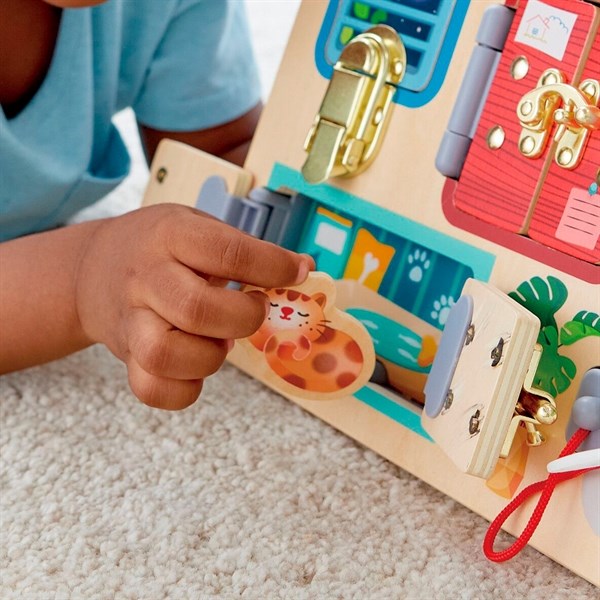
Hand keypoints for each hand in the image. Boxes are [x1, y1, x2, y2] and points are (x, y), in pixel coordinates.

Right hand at [75, 203, 313, 409]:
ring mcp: (131, 321)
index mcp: (170, 236)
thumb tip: (304, 270)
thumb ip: (244, 249)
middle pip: (197, 310)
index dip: (272, 267)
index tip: (297, 272)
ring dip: (210, 355)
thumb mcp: (195, 226)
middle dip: (243, 317)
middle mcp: (146, 278)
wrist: (92, 270)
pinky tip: (198, 365)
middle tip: (253, 308)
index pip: (227, 252)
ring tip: (219, 339)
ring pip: (165, 354)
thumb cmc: (159, 247)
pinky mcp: (126, 357)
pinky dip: (186, 388)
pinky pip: (152, 389)